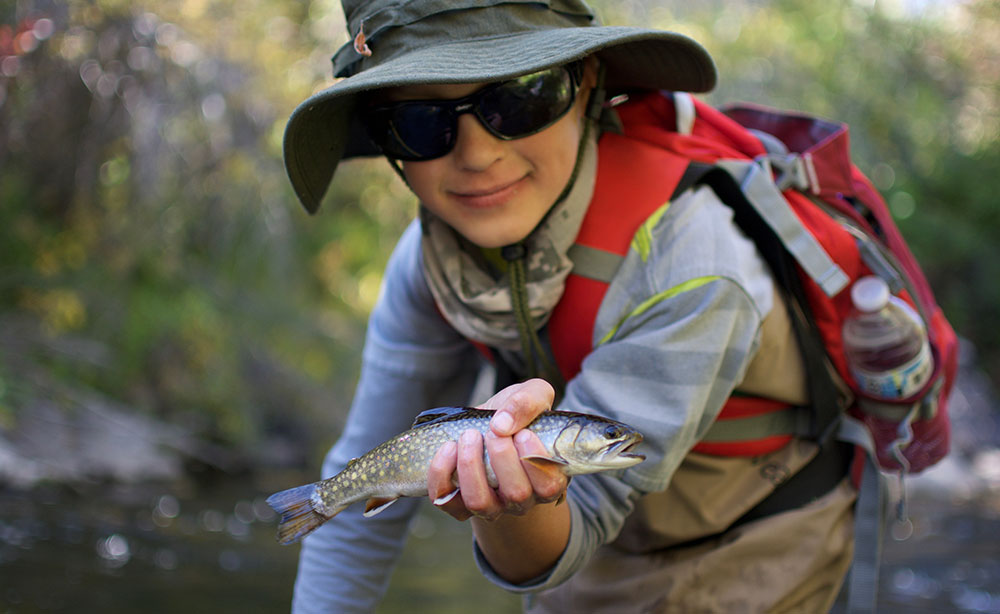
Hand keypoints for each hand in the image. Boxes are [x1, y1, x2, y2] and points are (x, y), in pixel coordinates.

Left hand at [427, 378, 566, 520]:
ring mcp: (491, 506)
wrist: (488, 426)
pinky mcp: (460, 505)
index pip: (549, 485)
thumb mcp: (533, 395)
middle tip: (493, 430)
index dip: (534, 459)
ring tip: (469, 436)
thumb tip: (502, 424)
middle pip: (517, 494)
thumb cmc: (517, 415)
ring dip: (471, 466)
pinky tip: (448, 448)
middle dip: (502, 457)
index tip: (523, 432)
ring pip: (480, 502)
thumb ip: (529, 401)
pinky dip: (442, 474)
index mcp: (548, 476)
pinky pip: (447, 500)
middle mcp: (522, 499)